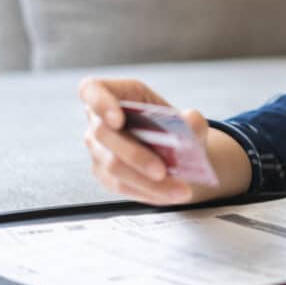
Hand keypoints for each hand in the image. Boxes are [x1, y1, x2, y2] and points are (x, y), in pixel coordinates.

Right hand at [78, 77, 208, 205]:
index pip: (92, 89)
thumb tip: (190, 120)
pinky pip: (120, 184)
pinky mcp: (103, 172)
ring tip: (179, 190)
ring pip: (113, 165)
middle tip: (163, 171)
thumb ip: (193, 120)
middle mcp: (100, 119)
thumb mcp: (191, 122)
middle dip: (135, 155)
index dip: (100, 103)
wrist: (180, 155)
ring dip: (146, 181)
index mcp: (120, 94)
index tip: (117, 120)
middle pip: (104, 135)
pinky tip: (169, 195)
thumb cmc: (179, 130)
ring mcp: (98, 148)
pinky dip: (147, 191)